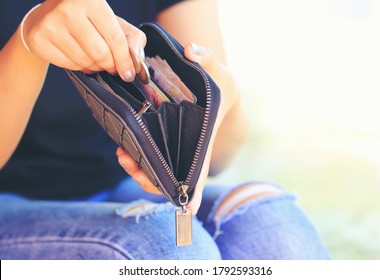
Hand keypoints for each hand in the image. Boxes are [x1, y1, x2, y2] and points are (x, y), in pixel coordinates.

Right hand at [22, 0, 145, 80]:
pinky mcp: (39, 38)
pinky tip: (81, 59)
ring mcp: (51, 23)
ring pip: (85, 61)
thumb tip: (137, 63)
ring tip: (96, 60)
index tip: (129, 74)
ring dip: (96, 67)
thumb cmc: (87, 20)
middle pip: (100, 53)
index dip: (125, 61)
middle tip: (112, 66)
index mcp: (92, 0)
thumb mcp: (113, 22)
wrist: (47, 16)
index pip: (115, 39)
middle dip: (111, 65)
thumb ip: (132, 39)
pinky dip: (80, 67)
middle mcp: (68, 8)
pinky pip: (69, 65)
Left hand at [117, 43, 239, 213]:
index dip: (191, 195)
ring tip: (121, 154)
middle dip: (148, 179)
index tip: (184, 210)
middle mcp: (186, 151)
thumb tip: (191, 50)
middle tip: (130, 162)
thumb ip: (207, 59)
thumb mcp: (219, 71)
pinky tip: (121, 145)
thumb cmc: (221, 85)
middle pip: (168, 180)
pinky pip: (146, 156)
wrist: (217, 90)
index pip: (197, 174)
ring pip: (154, 171)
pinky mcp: (161, 140)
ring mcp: (173, 148)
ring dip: (136, 169)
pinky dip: (133, 157)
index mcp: (201, 143)